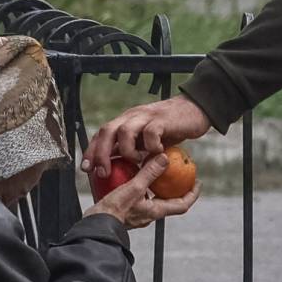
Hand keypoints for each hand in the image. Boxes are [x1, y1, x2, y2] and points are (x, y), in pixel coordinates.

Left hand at [84, 95, 210, 177]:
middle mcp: (132, 116)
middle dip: (101, 153)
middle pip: (107, 131)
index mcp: (125, 121)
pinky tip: (158, 153)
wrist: (195, 108)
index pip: (101, 134)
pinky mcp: (163, 120)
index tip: (86, 169)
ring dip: (127, 151)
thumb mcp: (147, 138)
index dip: (91, 150)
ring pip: (125, 132)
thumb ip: (134, 148)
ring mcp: (146, 116)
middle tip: (104, 172)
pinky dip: (151, 146)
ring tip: (138, 161)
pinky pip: (150, 133)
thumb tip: (120, 169)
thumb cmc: (170, 127)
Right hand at [84, 151, 198, 230]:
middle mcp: (149, 215)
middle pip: (169, 201)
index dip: (192, 194)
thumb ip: (149, 173)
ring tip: (156, 173)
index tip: (198, 182)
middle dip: (175, 188)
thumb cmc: (114, 210)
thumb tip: (165, 159)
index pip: (182, 204)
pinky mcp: (126, 213)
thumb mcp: (134, 188)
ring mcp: (138, 215)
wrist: (95, 226)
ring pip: (153, 199)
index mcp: (156, 211)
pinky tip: (133, 177)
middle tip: (178, 174)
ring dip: (157, 187)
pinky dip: (141, 188)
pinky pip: (139, 198)